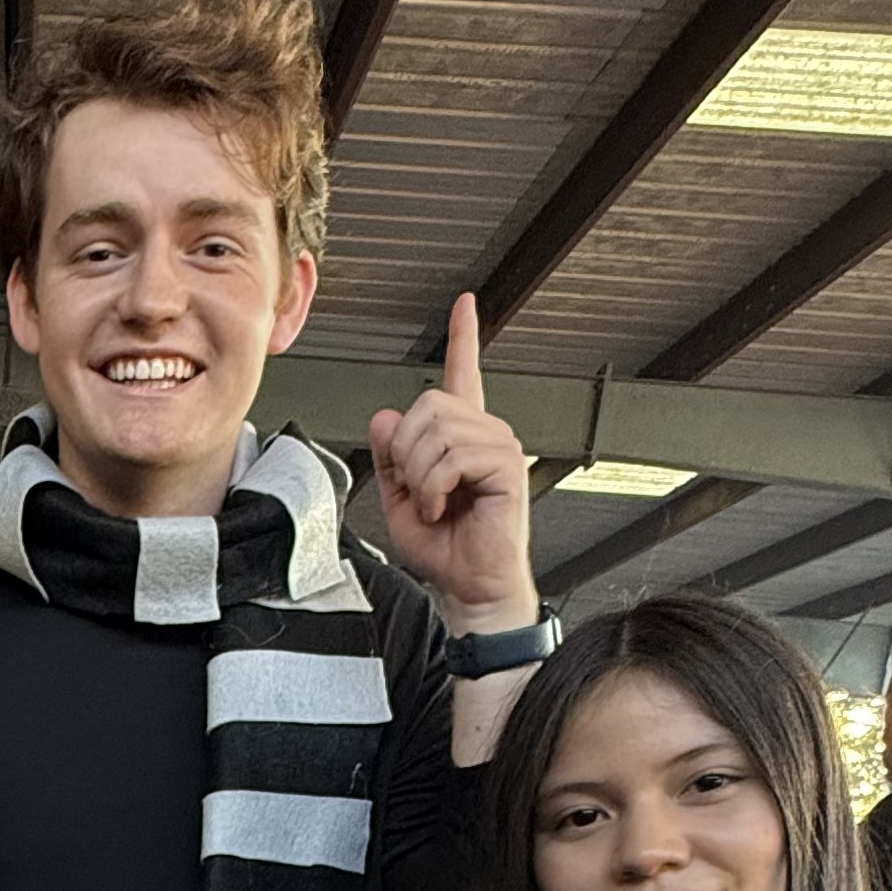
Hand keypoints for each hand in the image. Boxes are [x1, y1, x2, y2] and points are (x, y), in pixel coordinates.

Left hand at [368, 294, 537, 632]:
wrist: (470, 585)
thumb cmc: (445, 548)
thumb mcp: (400, 499)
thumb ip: (389, 457)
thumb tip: (386, 417)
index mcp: (461, 437)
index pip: (463, 375)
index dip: (463, 337)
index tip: (464, 304)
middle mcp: (484, 434)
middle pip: (428, 404)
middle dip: (406, 452)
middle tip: (419, 489)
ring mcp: (498, 446)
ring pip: (435, 430)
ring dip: (420, 475)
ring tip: (435, 502)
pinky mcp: (506, 465)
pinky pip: (450, 457)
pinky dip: (433, 488)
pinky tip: (445, 507)